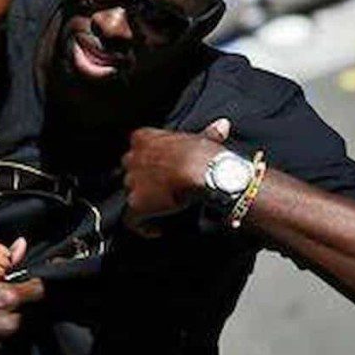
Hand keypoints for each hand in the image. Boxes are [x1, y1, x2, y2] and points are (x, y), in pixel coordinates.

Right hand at [0, 238, 40, 345]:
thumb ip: (4, 264)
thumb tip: (22, 246)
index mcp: (5, 300)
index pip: (40, 290)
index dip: (37, 282)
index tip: (35, 279)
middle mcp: (6, 324)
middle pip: (30, 310)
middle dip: (22, 300)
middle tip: (5, 292)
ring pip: (16, 324)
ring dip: (11, 315)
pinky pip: (1, 337)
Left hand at [121, 119, 230, 234]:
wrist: (202, 172)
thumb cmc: (203, 154)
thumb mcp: (205, 139)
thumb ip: (209, 133)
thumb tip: (223, 125)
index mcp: (143, 138)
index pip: (138, 151)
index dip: (149, 163)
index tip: (162, 172)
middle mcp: (131, 158)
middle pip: (131, 172)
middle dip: (143, 182)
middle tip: (162, 192)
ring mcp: (131, 181)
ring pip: (132, 194)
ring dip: (145, 202)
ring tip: (162, 211)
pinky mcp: (135, 203)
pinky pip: (132, 220)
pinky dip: (143, 226)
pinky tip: (156, 229)